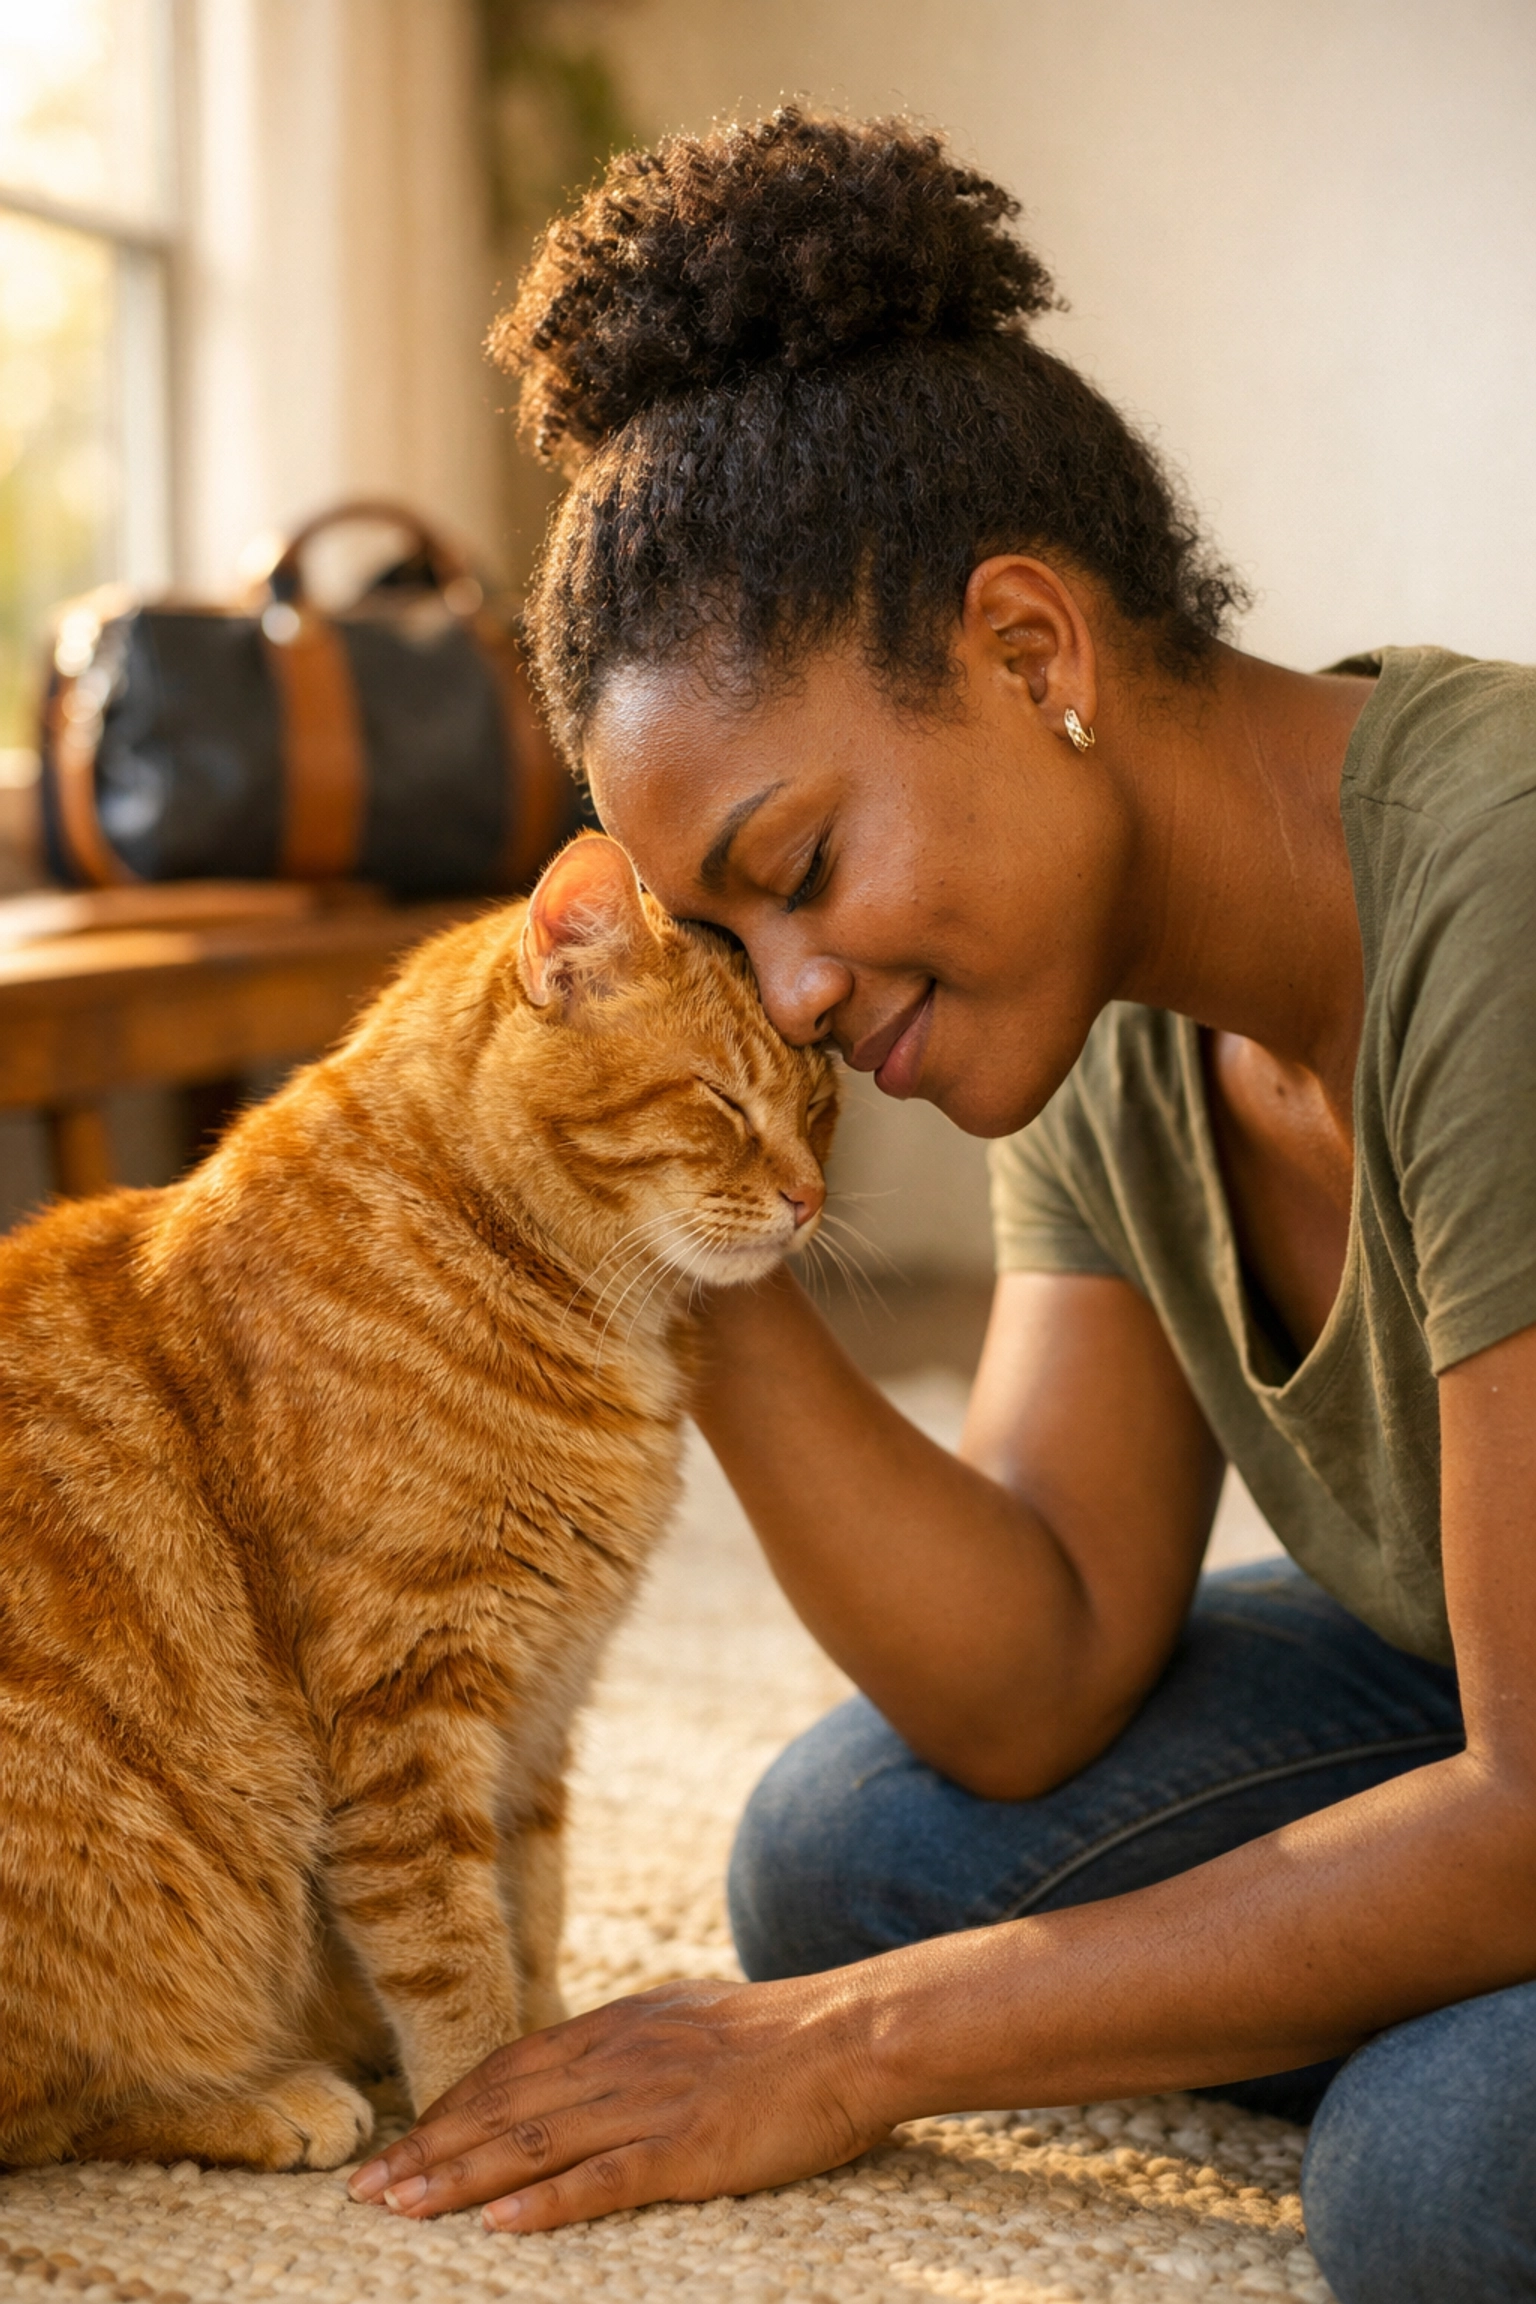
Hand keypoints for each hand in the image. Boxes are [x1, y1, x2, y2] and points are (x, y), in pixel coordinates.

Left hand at [346, 1973, 892, 2231]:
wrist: (851, 2036)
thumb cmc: (781, 2034)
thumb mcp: (689, 2015)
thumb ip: (633, 2038)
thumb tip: (590, 2059)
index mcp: (619, 2024)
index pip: (510, 2067)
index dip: (450, 2107)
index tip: (401, 2141)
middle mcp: (619, 2057)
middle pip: (503, 2106)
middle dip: (428, 2149)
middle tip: (365, 2188)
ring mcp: (648, 2102)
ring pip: (532, 2141)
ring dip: (458, 2177)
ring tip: (401, 2208)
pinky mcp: (685, 2149)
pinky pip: (601, 2179)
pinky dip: (543, 2203)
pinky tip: (497, 2224)